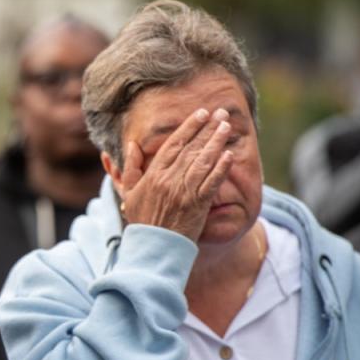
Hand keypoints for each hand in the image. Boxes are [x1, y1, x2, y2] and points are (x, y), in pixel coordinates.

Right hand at [119, 107, 233, 241]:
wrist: (154, 247)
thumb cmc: (142, 221)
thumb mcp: (130, 193)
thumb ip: (131, 167)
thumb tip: (132, 144)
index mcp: (154, 174)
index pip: (174, 144)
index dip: (189, 127)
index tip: (201, 113)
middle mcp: (169, 179)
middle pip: (192, 148)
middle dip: (207, 128)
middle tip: (221, 113)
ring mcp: (184, 191)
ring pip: (203, 161)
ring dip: (216, 142)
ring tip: (227, 127)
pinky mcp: (198, 204)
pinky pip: (212, 182)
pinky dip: (221, 168)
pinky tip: (229, 154)